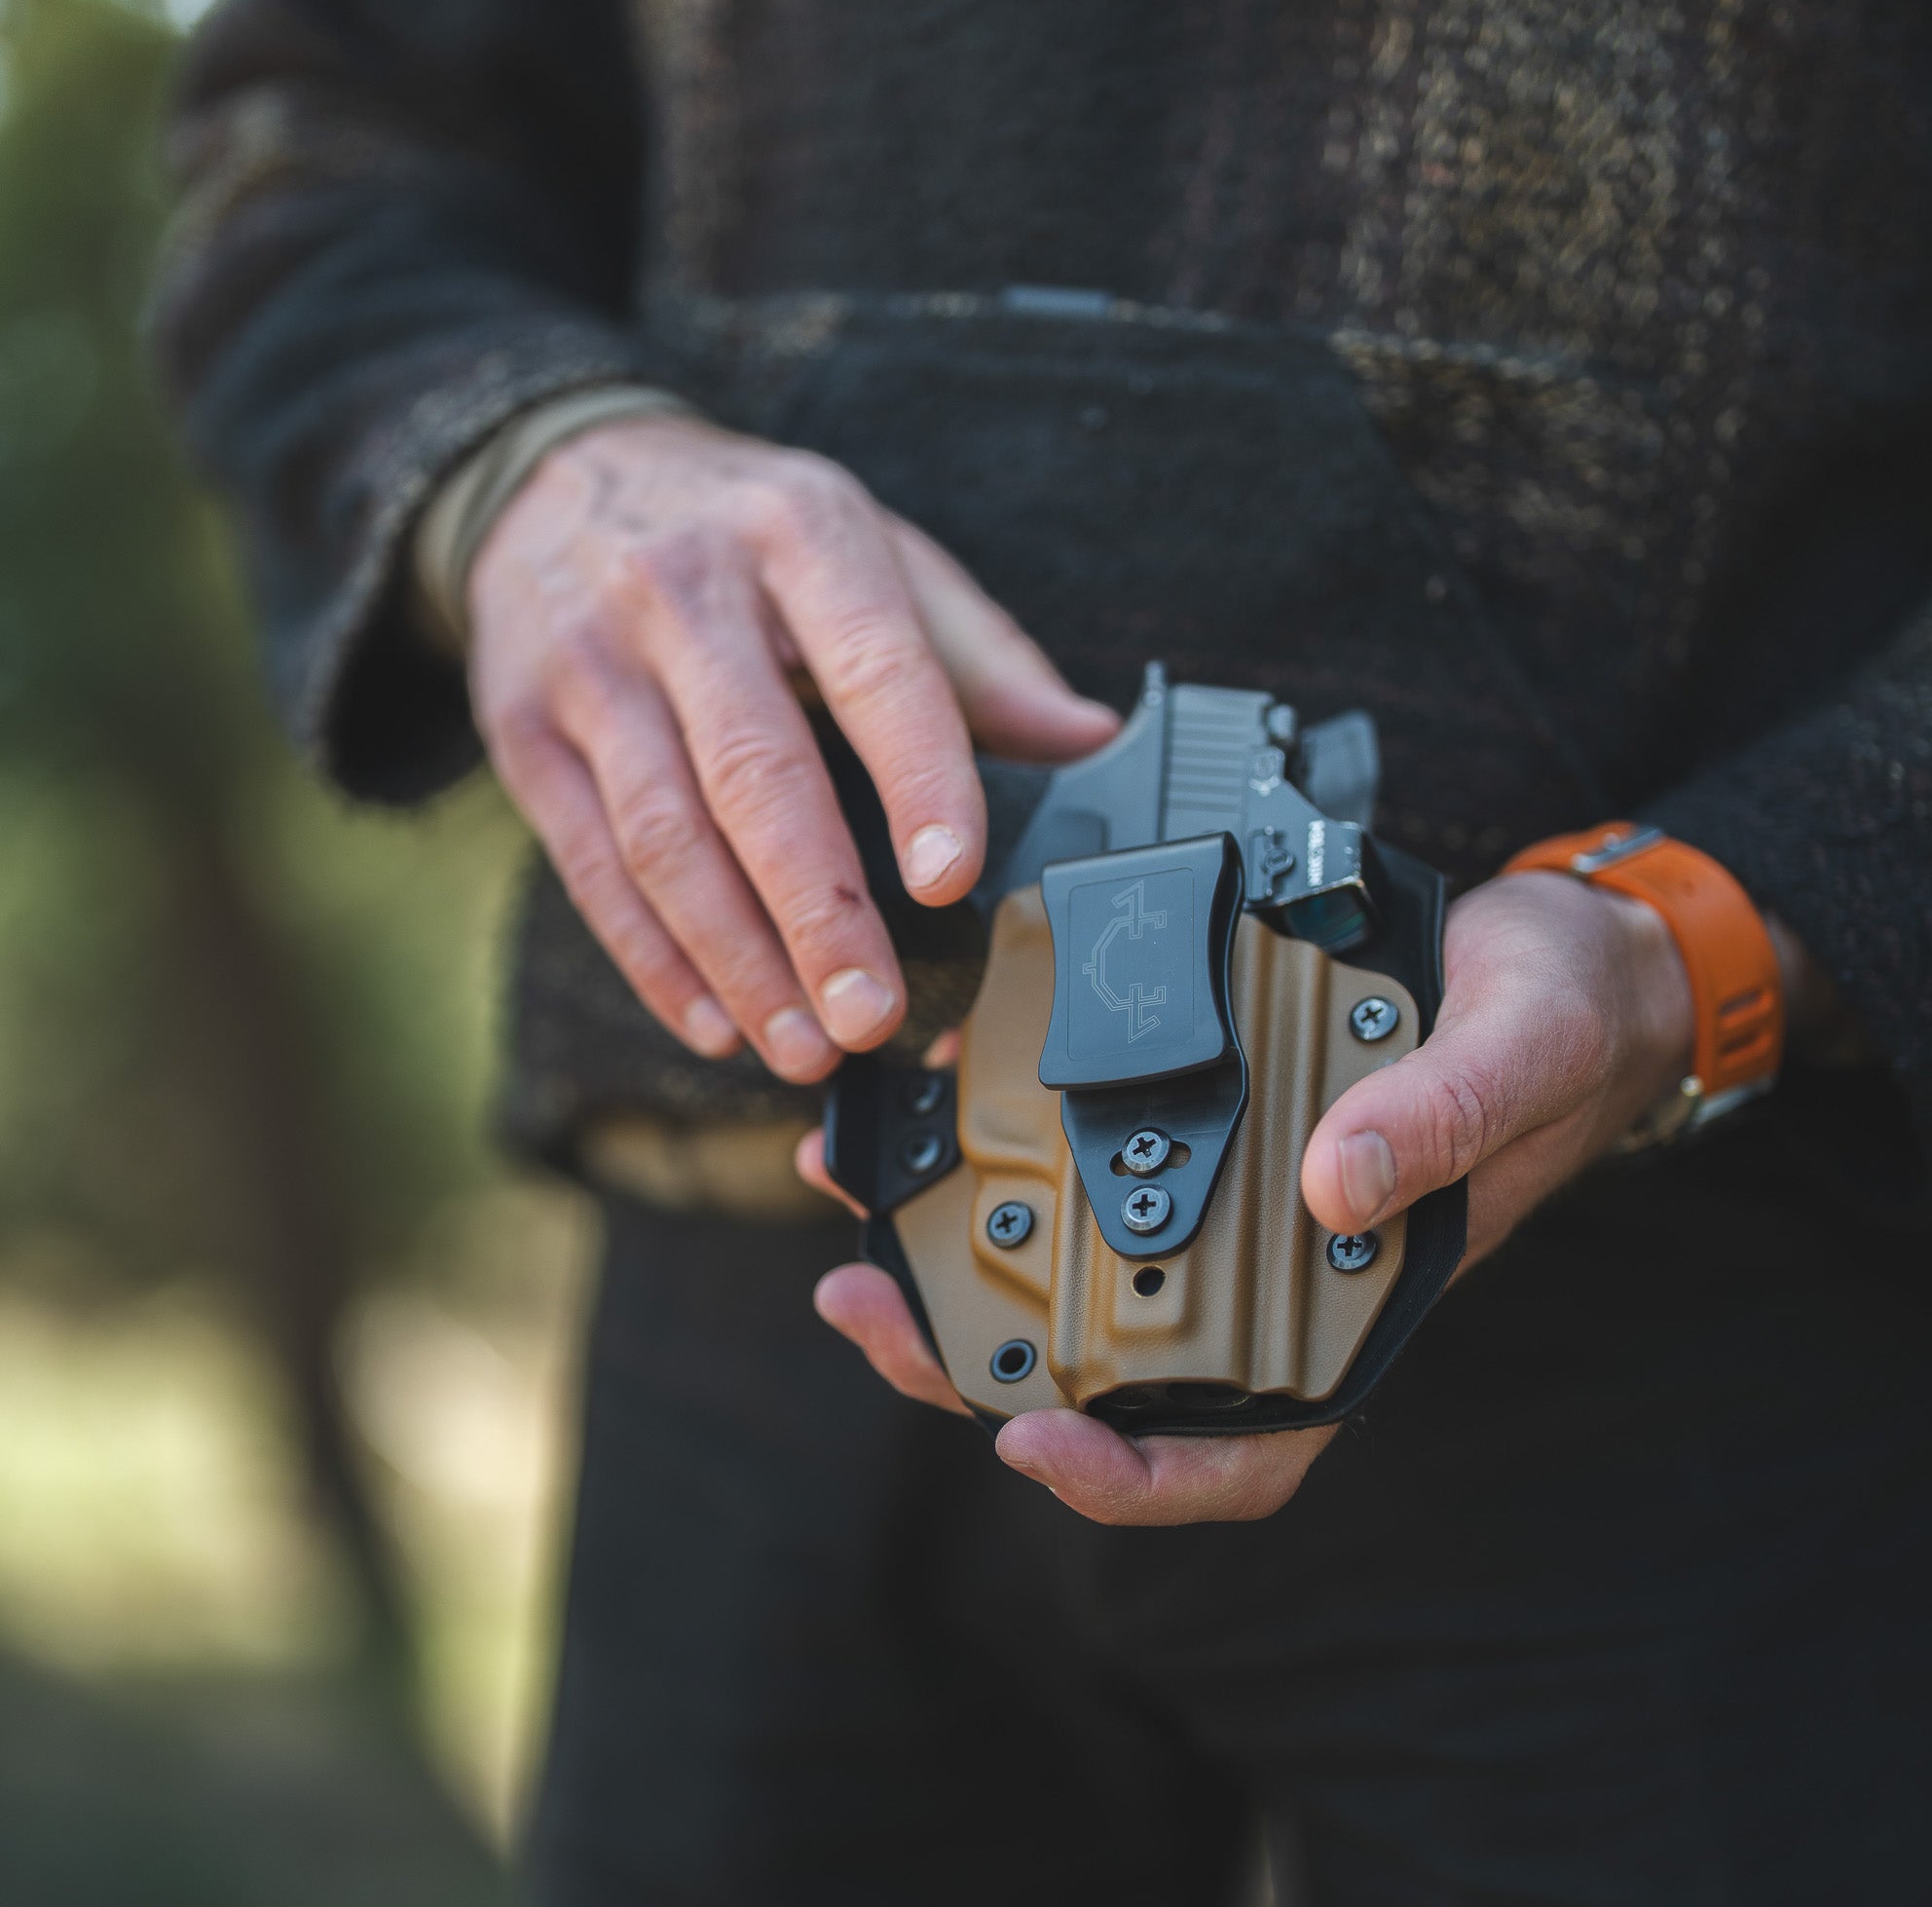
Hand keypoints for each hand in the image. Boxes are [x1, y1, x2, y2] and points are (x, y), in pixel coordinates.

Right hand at [468, 417, 1118, 1081]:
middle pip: (753, 772)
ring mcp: (589, 661)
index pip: (872, 665)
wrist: (556, 475)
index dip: (918, 777)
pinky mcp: (524, 728)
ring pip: (663, 835)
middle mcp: (683, 591)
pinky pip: (588, 862)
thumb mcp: (871, 546)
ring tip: (801, 1044)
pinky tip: (711, 1021)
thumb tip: (1089, 738)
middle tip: (871, 1017)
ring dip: (736, 959)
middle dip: (817, 912)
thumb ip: (978, 655)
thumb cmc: (748, 530)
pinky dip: (652, 957)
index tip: (952, 882)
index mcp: (800, 535)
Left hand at [801, 868, 1695, 1524]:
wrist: (1574, 952)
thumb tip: (1334, 1182)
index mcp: (1363, 1302)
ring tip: (856, 1211)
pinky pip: (1094, 1161)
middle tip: (865, 1309)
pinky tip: (940, 1101)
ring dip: (960, 1260)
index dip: (1133, 1478)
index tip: (1032, 1442)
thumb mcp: (1524, 1047)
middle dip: (977, 1362)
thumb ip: (1444, 1116)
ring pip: (1081, 1271)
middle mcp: (1281, 1269)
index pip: (1244, 1448)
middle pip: (1115, 1370)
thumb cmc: (1567, 1020)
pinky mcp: (1208, 1120)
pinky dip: (1009, 1149)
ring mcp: (1235, 1200)